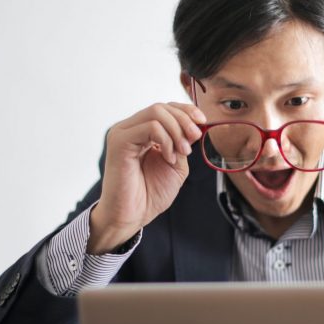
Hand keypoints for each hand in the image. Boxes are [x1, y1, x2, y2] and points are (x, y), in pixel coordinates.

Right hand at [88, 102, 205, 253]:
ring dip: (177, 131)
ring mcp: (123, 133)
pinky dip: (166, 140)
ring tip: (182, 152)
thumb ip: (182, 143)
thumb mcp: (176, 164)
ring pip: (156, 112)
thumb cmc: (150, 194)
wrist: (133, 215)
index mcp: (142, 132)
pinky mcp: (119, 141)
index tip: (203, 121)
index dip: (186, 110)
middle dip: (184, 120)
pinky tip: (168, 157)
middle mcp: (130, 129)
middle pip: (161, 107)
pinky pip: (150, 127)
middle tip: (195, 138)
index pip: (165, 108)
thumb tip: (194, 126)